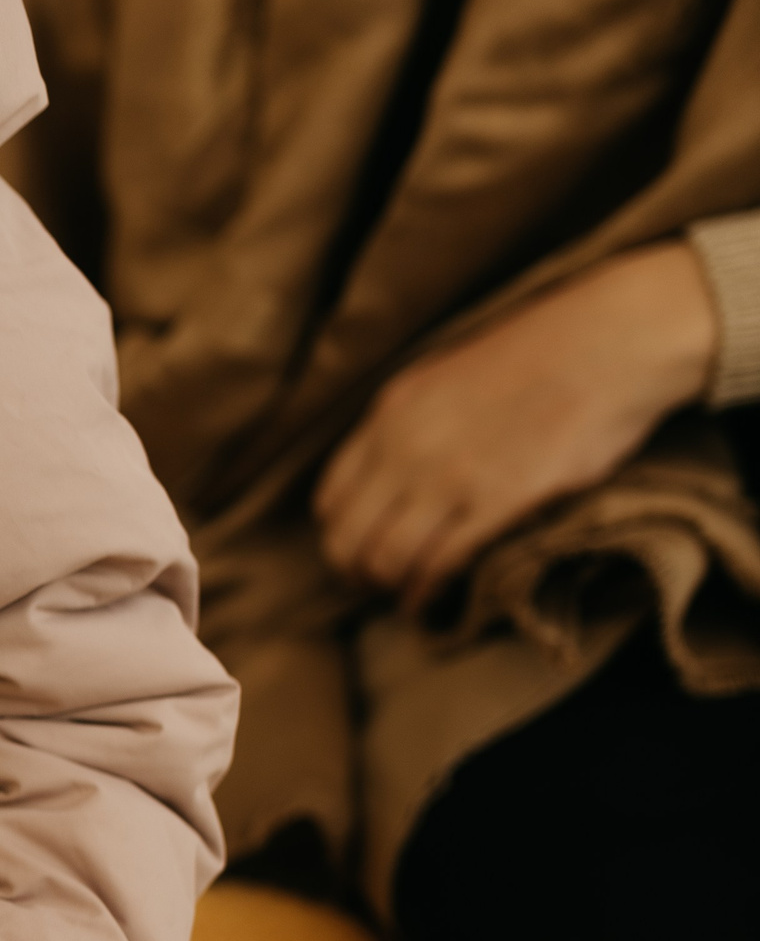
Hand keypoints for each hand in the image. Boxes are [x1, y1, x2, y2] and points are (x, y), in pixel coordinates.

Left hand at [315, 241, 719, 615]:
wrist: (611, 340)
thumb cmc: (540, 355)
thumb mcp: (444, 377)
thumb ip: (410, 426)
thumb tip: (392, 476)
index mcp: (389, 415)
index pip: (331, 499)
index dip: (338, 534)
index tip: (357, 549)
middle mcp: (406, 448)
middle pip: (346, 539)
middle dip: (354, 573)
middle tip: (374, 587)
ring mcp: (449, 476)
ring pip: (385, 559)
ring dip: (391, 587)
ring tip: (406, 596)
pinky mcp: (499, 500)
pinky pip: (440, 564)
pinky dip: (427, 592)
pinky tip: (431, 600)